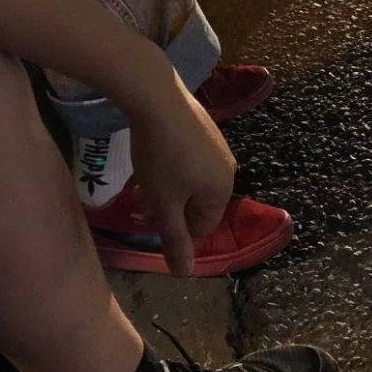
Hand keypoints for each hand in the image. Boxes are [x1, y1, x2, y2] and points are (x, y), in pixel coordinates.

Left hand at [130, 83, 236, 275]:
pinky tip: (154, 150)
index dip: (174, 226)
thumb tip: (186, 274)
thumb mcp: (164, 204)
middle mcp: (227, 167)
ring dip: (170, 184)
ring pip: (192, 178)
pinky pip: (190, 155)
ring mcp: (218, 142)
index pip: (201, 227)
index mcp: (222, 190)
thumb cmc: (161, 157)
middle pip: (198, 202)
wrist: (156, 97)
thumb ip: (175, 240)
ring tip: (146, 173)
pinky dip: (173, 160)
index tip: (150, 213)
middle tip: (144, 196)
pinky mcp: (204, 124)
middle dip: (171, 205)